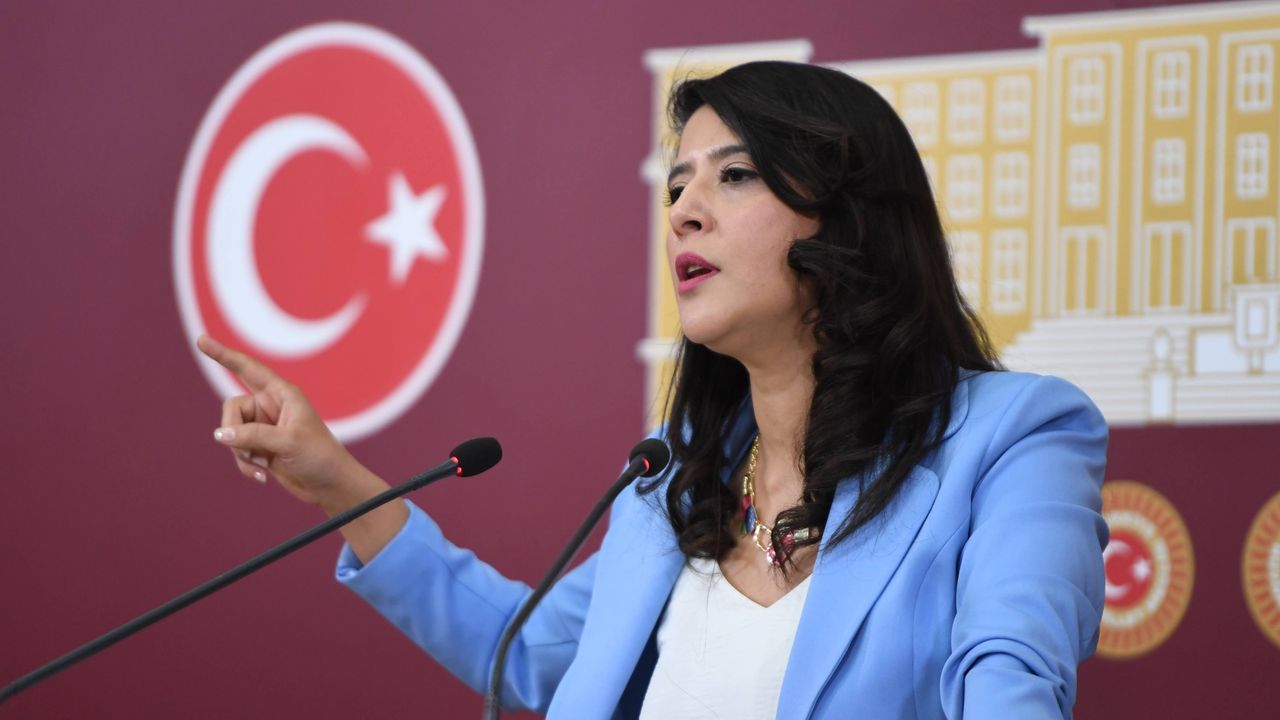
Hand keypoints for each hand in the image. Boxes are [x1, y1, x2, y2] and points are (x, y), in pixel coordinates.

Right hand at [197, 335, 359, 507]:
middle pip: (232, 408)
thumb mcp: (287, 442)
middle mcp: (270, 406)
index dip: (224, 354)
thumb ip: (252, 436)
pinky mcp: (260, 447)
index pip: (248, 368)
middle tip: (246, 451)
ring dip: (240, 454)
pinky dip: (245, 465)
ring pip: (231, 433)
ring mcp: (263, 427)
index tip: (201, 340)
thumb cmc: (319, 456)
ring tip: (262, 467)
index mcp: (282, 394)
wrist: (329, 485)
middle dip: (233, 431)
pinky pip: (237, 451)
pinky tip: (262, 477)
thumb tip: (220, 435)